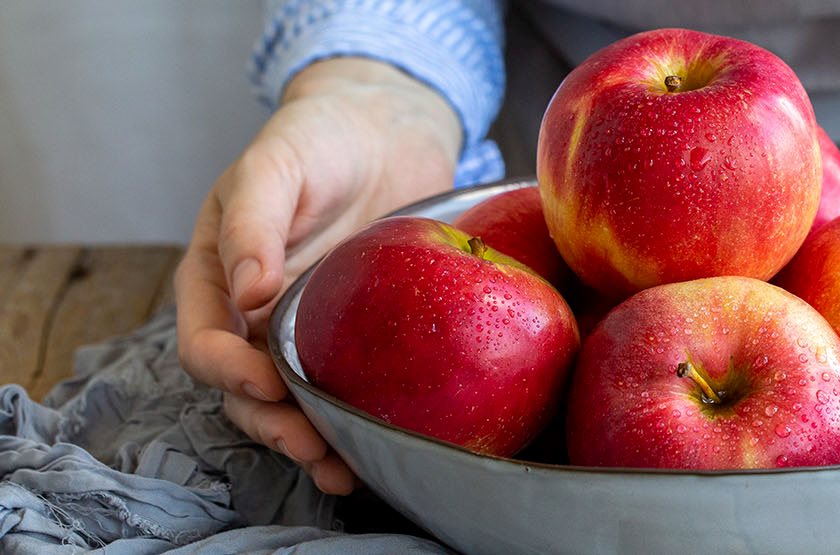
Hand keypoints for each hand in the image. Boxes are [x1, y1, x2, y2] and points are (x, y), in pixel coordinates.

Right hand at [175, 58, 461, 493]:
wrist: (385, 127)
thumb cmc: (318, 136)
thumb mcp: (275, 164)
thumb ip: (254, 222)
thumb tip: (248, 291)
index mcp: (216, 276)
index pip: (205, 343)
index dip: (228, 371)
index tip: (265, 384)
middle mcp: (254, 314)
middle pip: (246, 391)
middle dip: (273, 425)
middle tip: (311, 446)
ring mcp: (304, 329)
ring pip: (292, 403)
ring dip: (310, 440)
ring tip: (343, 470)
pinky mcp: (355, 334)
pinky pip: (345, 385)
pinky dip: (352, 422)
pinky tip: (373, 451)